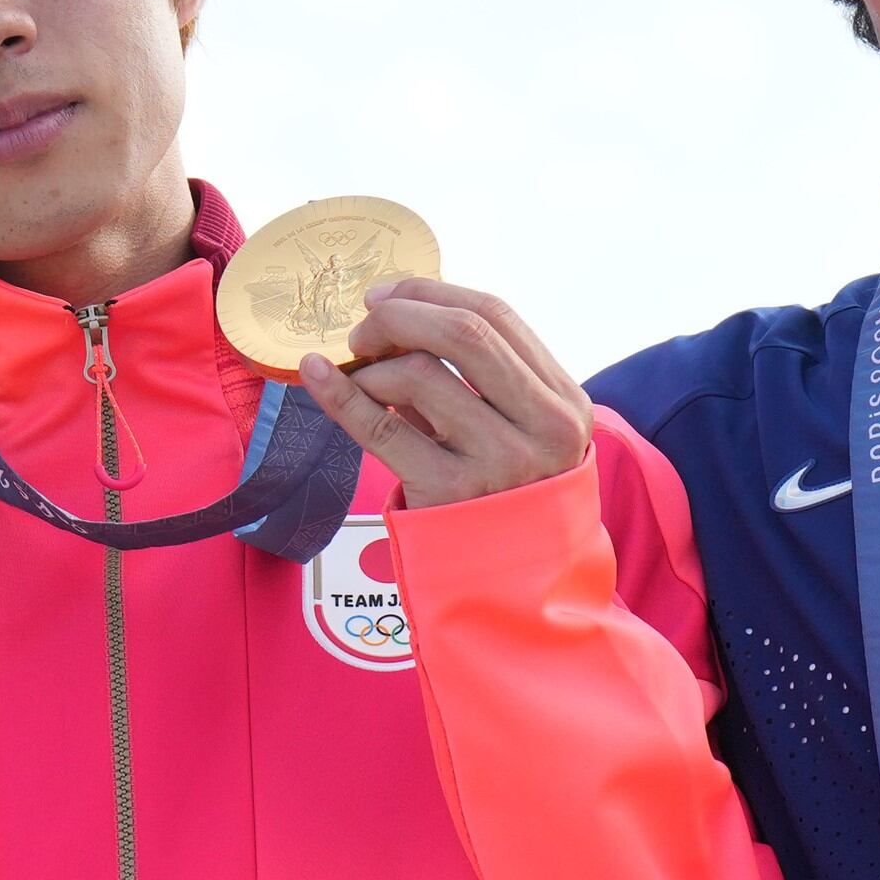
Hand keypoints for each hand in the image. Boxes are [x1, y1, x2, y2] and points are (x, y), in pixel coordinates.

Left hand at [289, 281, 597, 509]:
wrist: (514, 586)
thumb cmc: (506, 496)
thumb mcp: (520, 433)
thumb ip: (480, 379)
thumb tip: (398, 314)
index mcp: (563, 402)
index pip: (496, 316)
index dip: (432, 293)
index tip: (388, 294)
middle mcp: (542, 428)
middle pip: (462, 334)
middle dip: (400, 316)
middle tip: (363, 327)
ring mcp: (499, 462)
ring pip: (420, 374)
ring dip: (374, 366)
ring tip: (361, 381)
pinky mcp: (450, 492)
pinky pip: (381, 425)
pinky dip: (341, 394)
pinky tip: (316, 375)